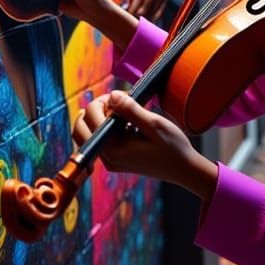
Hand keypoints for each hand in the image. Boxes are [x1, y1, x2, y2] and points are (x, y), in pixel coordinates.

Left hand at [73, 90, 217, 200]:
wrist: (184, 169)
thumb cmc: (172, 148)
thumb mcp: (154, 124)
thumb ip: (131, 110)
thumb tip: (112, 95)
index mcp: (113, 150)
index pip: (91, 118)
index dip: (102, 101)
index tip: (121, 97)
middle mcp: (107, 158)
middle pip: (80, 128)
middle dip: (94, 109)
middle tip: (116, 102)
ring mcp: (110, 161)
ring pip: (87, 134)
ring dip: (98, 118)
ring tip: (122, 111)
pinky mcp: (115, 160)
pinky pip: (99, 140)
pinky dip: (105, 127)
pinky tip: (124, 122)